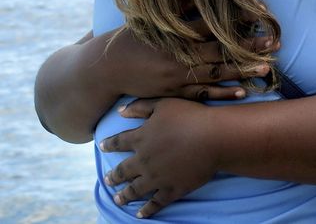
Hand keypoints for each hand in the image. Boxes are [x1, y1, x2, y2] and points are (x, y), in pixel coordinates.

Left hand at [99, 98, 219, 217]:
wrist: (213, 137)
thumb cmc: (190, 116)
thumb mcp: (163, 104)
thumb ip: (140, 107)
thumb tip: (119, 111)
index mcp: (141, 138)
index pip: (119, 142)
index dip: (109, 144)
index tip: (102, 147)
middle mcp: (144, 160)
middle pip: (123, 170)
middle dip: (114, 176)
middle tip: (107, 179)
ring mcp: (157, 177)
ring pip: (135, 190)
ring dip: (125, 195)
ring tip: (118, 199)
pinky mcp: (172, 189)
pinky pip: (156, 203)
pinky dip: (147, 210)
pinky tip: (141, 214)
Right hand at [102, 26, 275, 101]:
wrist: (106, 70)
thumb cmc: (132, 39)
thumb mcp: (153, 19)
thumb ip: (179, 7)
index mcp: (175, 34)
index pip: (213, 24)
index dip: (237, 19)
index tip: (260, 14)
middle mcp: (179, 56)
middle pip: (221, 50)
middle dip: (248, 47)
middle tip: (274, 43)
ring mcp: (178, 77)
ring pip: (216, 73)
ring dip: (242, 71)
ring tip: (267, 68)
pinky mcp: (175, 93)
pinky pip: (202, 95)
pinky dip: (222, 94)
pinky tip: (241, 92)